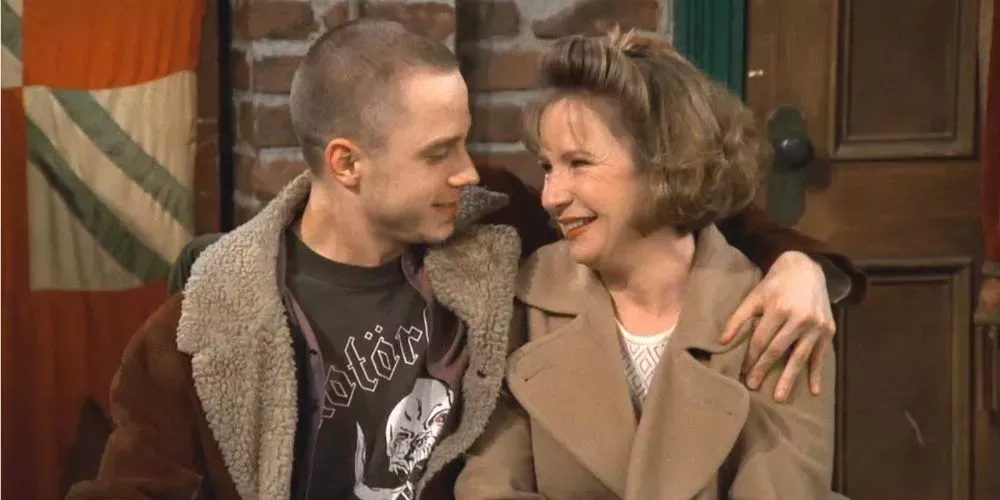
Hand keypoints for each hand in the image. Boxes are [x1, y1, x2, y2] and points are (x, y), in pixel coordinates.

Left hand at [719, 251, 835, 401]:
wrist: (806, 269)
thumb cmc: (775, 285)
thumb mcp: (755, 297)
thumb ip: (738, 319)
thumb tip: (722, 342)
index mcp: (779, 309)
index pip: (761, 339)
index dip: (751, 357)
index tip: (742, 372)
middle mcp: (799, 318)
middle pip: (779, 350)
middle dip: (764, 369)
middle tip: (753, 387)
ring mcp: (816, 325)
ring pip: (800, 356)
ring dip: (789, 378)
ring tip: (779, 397)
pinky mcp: (829, 329)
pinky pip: (821, 355)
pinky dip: (817, 373)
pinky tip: (814, 391)